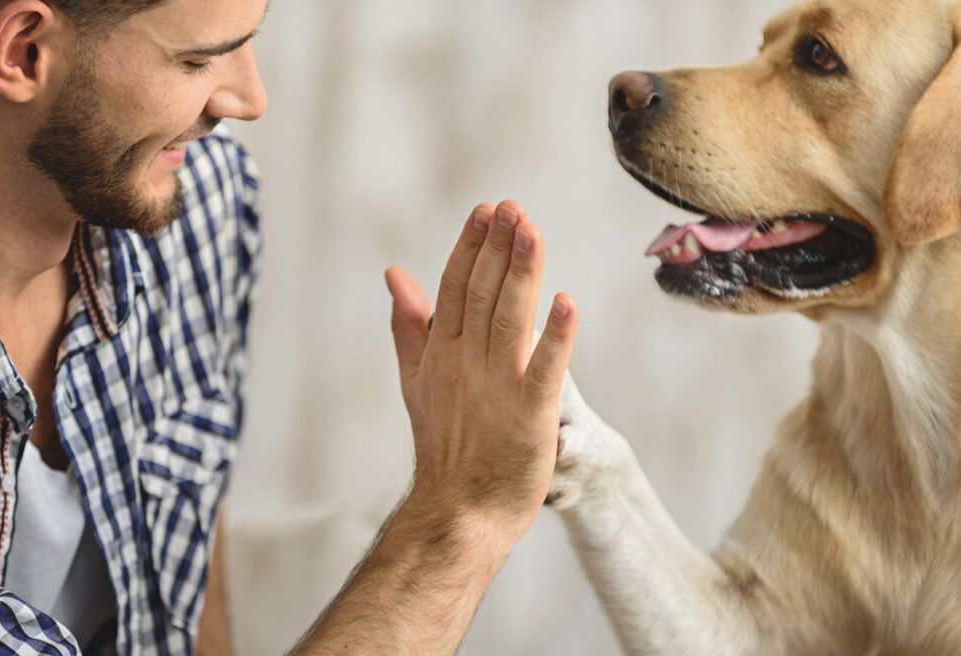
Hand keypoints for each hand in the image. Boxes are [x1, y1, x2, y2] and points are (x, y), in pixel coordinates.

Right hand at [385, 200, 578, 551]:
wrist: (459, 510)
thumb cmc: (444, 444)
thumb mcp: (416, 378)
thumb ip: (409, 324)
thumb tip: (394, 273)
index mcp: (442, 352)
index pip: (454, 288)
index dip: (472, 248)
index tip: (487, 210)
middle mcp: (466, 363)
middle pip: (482, 294)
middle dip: (498, 248)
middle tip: (513, 207)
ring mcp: (498, 387)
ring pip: (509, 319)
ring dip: (522, 275)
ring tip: (533, 232)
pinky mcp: (531, 414)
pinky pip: (545, 369)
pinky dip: (555, 336)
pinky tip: (566, 302)